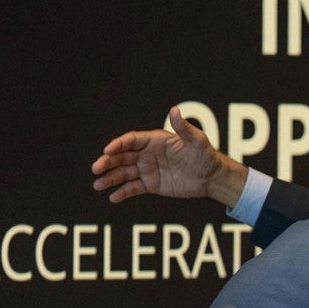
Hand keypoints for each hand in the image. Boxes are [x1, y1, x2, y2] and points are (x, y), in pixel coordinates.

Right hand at [90, 106, 246, 204]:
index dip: (118, 145)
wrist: (212, 177)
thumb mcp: (196, 140)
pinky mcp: (151, 185)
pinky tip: (112, 198)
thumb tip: (174, 110)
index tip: (108, 150)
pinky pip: (134, 188)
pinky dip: (123, 193)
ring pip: (124, 173)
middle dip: (108, 161)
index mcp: (154, 140)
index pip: (131, 141)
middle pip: (122, 156)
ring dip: (110, 178)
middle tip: (96, 168)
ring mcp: (147, 170)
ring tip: (97, 185)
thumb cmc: (205, 155)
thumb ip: (183, 128)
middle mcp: (147, 154)